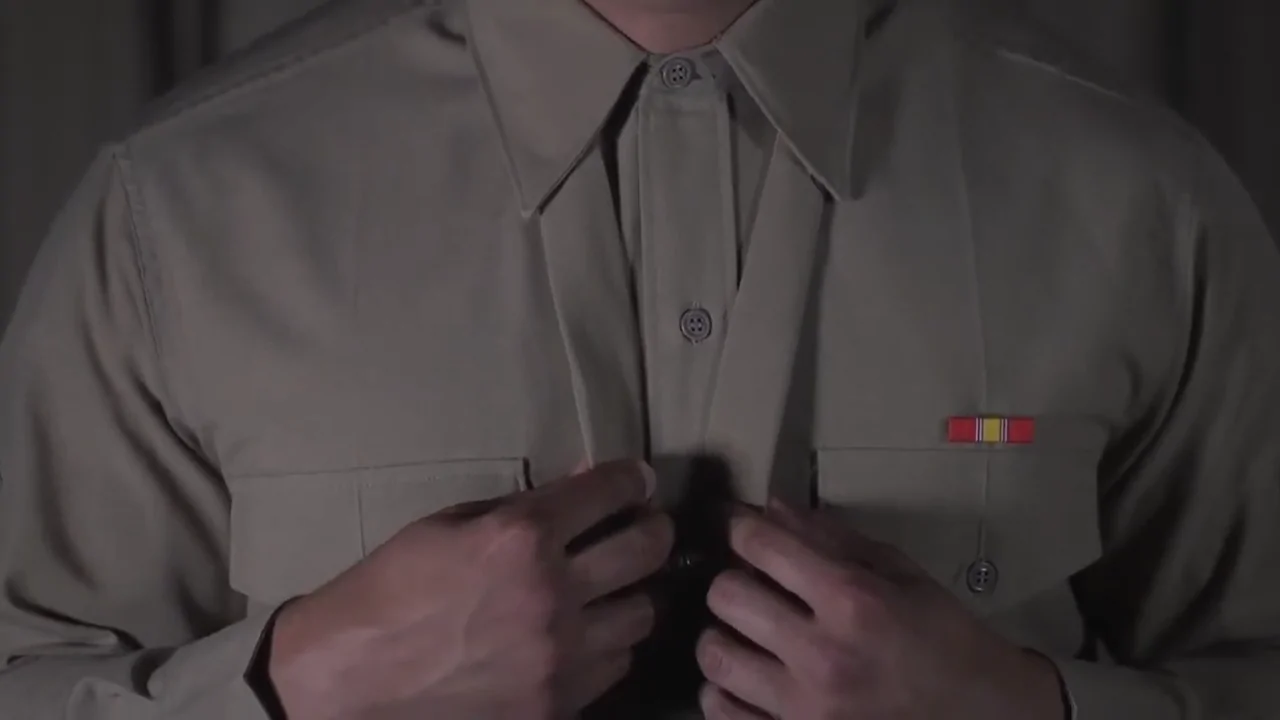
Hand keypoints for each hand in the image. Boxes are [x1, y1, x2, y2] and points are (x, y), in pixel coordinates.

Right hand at [267, 459, 673, 719]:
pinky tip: (583, 636)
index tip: (637, 482)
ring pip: (642, 613)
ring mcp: (558, 657)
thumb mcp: (451, 524)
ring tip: (612, 589)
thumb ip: (523, 507)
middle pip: (647, 548)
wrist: (349, 677)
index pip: (611, 491)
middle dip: (651, 527)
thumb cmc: (392, 587)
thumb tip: (583, 486)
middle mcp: (552, 593)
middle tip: (644, 526)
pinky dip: (606, 644)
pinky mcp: (556, 705)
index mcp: (520, 537)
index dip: (633, 480)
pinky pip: (613, 664)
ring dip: (632, 593)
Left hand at [696, 502, 1065, 719]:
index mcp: (852, 602)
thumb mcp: (898, 573)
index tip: (746, 532)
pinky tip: (745, 681)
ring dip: (722, 637)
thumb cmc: (940, 634)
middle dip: (732, 580)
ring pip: (715, 657)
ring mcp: (805, 709)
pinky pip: (722, 712)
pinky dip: (722, 693)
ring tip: (742, 634)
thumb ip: (832, 538)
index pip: (763, 545)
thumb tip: (771, 508)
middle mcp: (823, 654)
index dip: (743, 529)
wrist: (977, 712)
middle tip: (747, 585)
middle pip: (727, 596)